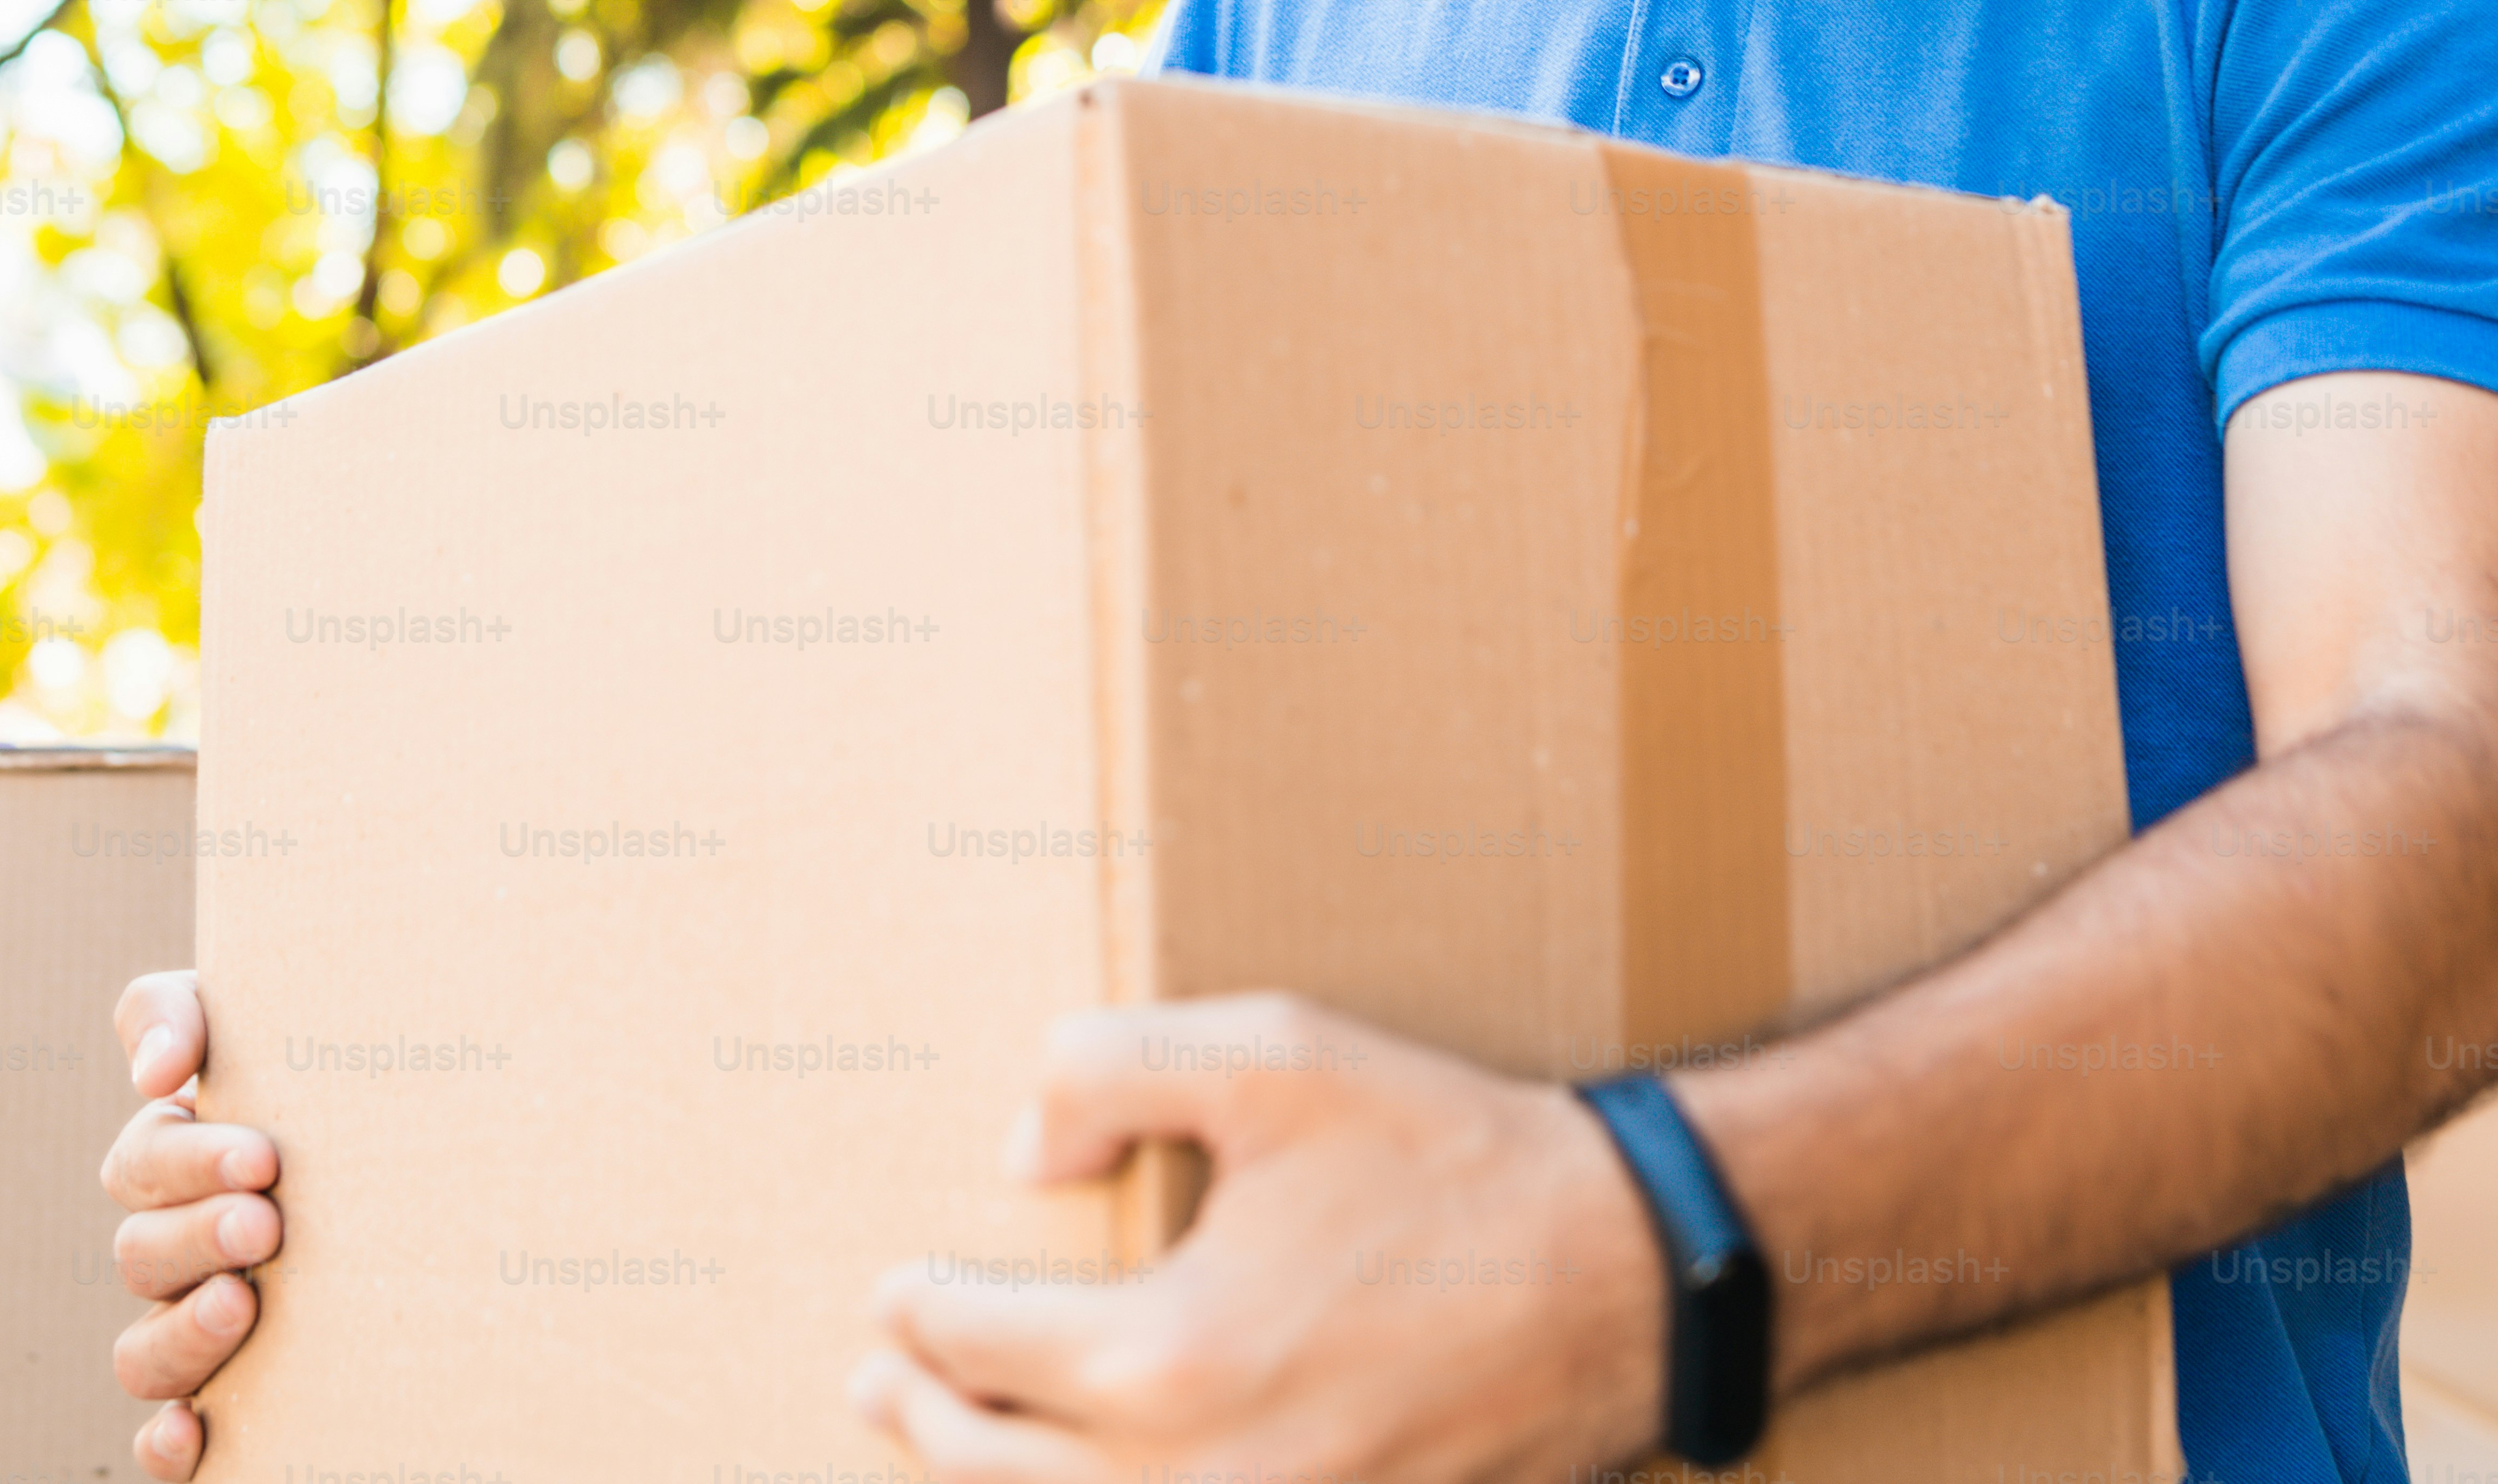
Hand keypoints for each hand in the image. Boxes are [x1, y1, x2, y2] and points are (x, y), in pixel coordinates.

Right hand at [100, 967, 278, 1482]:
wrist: (415, 1137)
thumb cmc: (326, 1073)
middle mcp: (178, 1251)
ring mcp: (195, 1326)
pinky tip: (194, 1433)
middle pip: (141, 1255)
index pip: (143, 1165)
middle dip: (199, 1236)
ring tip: (243, 1304)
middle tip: (269, 1223)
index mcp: (178, 1163)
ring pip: (142, 1351)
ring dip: (182, 1332)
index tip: (264, 1157)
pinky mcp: (221, 1400)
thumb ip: (178, 1014)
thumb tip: (157, 1072)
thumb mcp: (256, 1014)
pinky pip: (162, 1438)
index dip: (186, 1163)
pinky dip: (164, 1442)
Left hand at [854, 994, 1666, 1483]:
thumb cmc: (1448, 1157)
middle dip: (917, 1417)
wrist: (1621, 1274)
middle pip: (990, 1472)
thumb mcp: (1277, 1056)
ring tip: (943, 1444)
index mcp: (1164, 1356)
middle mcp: (1198, 1481)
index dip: (915, 1312)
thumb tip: (1019, 1147)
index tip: (896, 1291)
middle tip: (877, 1377)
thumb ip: (1112, 1069)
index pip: (970, 1345)